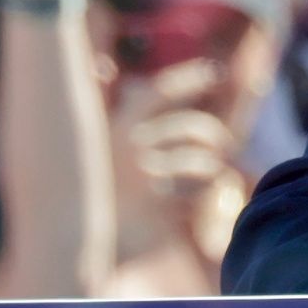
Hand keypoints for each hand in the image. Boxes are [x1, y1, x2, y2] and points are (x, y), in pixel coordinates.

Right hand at [113, 60, 240, 205]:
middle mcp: (131, 146)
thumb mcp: (102, 144)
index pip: (160, 90)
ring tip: (210, 174)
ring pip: (203, 162)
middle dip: (216, 136)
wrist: (83, 236)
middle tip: (224, 145)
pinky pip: (198, 193)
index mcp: (117, 125)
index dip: (190, 77)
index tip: (214, 71)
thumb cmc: (99, 186)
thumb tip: (117, 74)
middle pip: (193, 128)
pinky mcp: (159, 205)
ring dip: (213, 168)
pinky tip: (197, 198)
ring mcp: (145, 176)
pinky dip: (204, 194)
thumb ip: (120, 114)